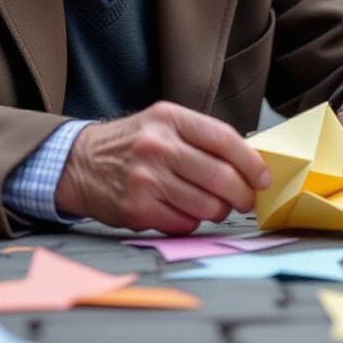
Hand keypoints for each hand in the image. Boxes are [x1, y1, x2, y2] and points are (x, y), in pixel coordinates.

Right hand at [54, 101, 270, 233]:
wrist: (80, 162)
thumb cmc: (132, 143)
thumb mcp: (163, 123)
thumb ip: (201, 138)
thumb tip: (248, 162)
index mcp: (170, 118)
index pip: (225, 139)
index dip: (252, 162)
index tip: (263, 178)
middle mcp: (158, 146)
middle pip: (221, 177)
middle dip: (243, 194)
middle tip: (246, 200)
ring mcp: (146, 179)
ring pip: (207, 206)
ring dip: (218, 211)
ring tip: (213, 205)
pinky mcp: (137, 209)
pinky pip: (184, 224)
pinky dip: (191, 222)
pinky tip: (182, 210)